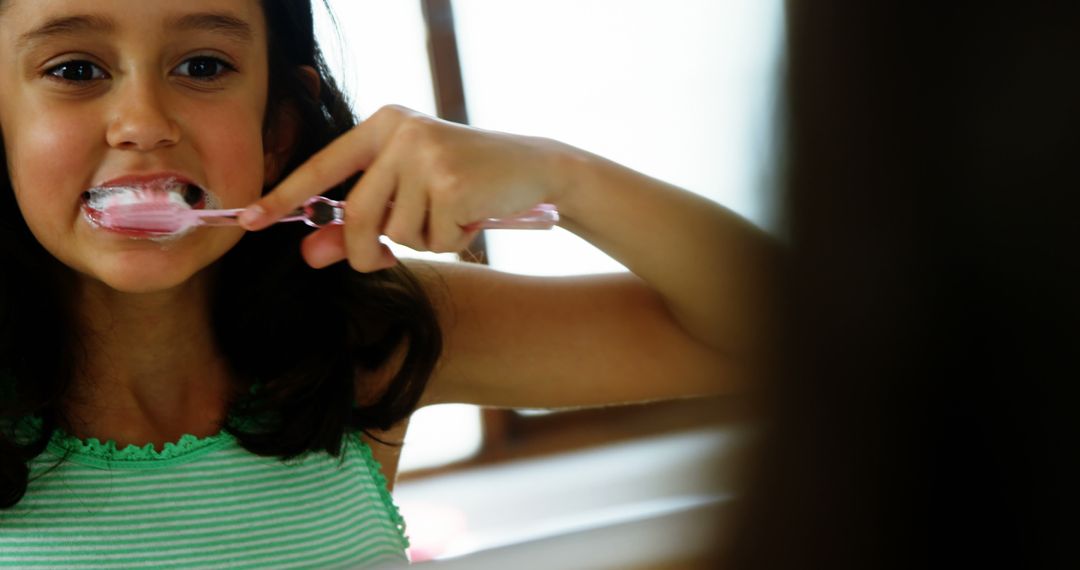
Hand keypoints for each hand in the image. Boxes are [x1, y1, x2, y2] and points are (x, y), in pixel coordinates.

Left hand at [239, 105, 566, 270]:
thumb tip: (311, 255)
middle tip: (383, 259)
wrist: (535, 166)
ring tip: (453, 214)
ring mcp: (427, 154)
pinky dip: (454, 241)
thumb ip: (357, 221)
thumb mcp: (408, 195)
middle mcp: (399, 132)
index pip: (322, 167)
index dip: (284, 197)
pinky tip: (474, 215)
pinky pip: (435, 240)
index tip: (247, 220)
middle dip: (365, 251)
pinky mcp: (454, 181)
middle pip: (357, 215)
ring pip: (397, 233)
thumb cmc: (465, 181)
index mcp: (381, 125)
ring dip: (424, 241)